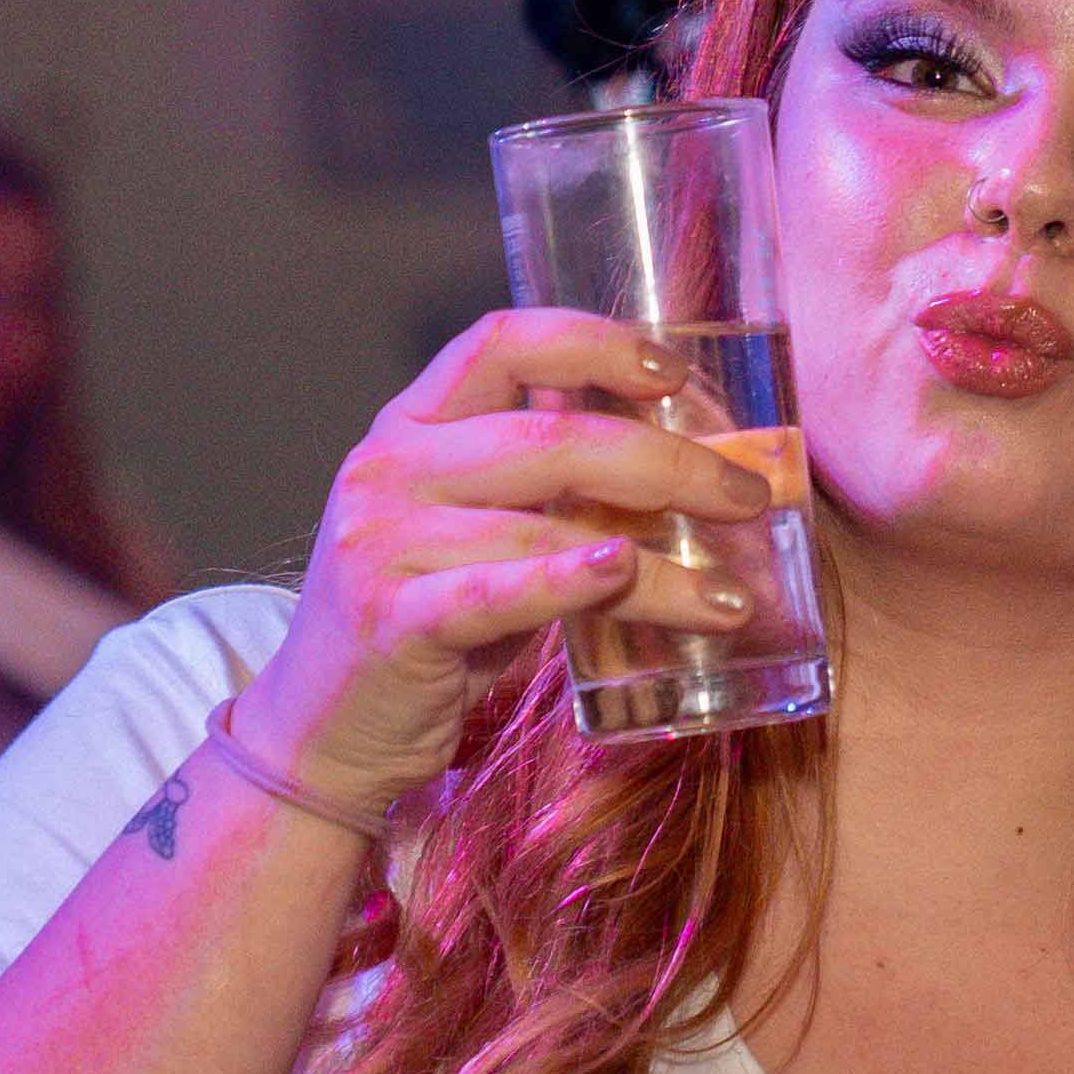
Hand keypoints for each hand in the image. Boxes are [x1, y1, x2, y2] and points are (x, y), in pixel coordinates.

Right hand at [229, 309, 793, 809]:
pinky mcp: (393, 621)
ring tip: (731, 595)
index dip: (595, 342)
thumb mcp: (474, 529)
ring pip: (546, 528)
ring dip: (659, 564)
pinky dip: (567, 582)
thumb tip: (684, 455)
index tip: (675, 374)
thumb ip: (545, 485)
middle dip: (669, 464)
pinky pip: (496, 591)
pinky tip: (624, 575)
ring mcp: (382, 543)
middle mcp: (388, 468)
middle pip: (549, 437)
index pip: (502, 342)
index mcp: (410, 425)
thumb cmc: (427, 621)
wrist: (324, 732)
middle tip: (749, 499)